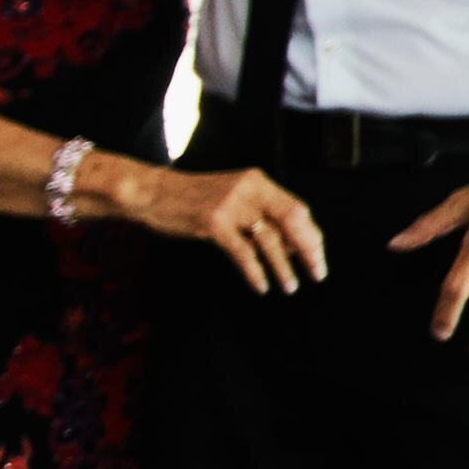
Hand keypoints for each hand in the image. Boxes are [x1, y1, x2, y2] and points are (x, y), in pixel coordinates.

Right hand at [141, 164, 326, 294]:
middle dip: (309, 250)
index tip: (316, 256)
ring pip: (270, 240)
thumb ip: (259, 213)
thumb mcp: (231, 196)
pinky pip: (243, 253)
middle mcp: (248, 190)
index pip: (297, 209)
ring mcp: (230, 206)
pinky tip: (261, 286)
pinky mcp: (213, 224)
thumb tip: (292, 245)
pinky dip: (255, 272)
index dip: (311, 235)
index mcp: (257, 181)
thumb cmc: (191, 199)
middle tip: (318, 273)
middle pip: (292, 221)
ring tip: (290, 286)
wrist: (150, 192)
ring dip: (283, 268)